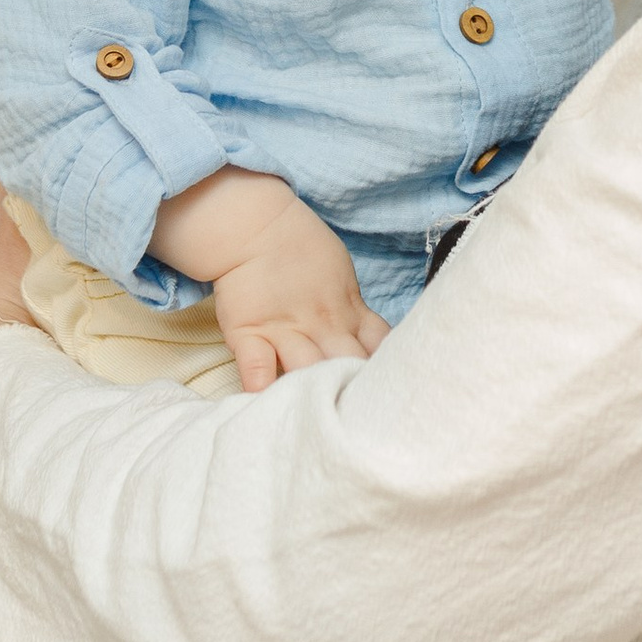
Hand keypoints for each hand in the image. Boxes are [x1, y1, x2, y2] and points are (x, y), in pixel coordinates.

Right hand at [197, 186, 388, 395]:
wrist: (256, 227)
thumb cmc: (302, 251)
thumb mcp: (344, 279)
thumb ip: (357, 314)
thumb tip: (375, 346)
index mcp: (350, 312)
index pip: (379, 347)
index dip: (387, 370)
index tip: (392, 389)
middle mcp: (322, 325)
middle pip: (347, 363)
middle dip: (357, 388)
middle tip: (365, 413)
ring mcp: (284, 330)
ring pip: (307, 368)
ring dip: (315, 391)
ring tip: (323, 415)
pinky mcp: (249, 332)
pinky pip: (256, 366)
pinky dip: (262, 388)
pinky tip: (268, 405)